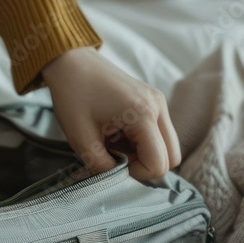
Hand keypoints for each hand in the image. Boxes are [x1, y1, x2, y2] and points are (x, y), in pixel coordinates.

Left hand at [41, 47, 180, 179]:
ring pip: (168, 146)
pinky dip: (144, 141)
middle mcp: (158, 107)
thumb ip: (101, 167)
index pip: (159, 163)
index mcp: (142, 114)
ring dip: (145, 153)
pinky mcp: (154, 100)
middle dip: (146, 165)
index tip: (113, 163)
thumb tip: (117, 181)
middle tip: (116, 156)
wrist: (71, 61)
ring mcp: (159, 102)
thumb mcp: (80, 138)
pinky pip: (160, 132)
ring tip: (115, 143)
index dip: (137, 174)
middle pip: (172, 157)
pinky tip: (119, 133)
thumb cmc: (72, 95)